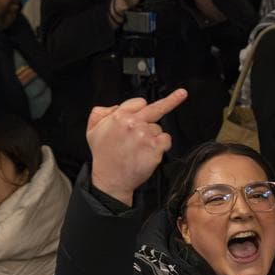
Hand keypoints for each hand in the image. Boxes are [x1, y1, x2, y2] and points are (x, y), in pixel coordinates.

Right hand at [88, 89, 188, 204]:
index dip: (140, 108)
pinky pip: (166, 140)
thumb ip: (101, 112)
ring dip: (153, 136)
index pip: (139, 102)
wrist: (111, 179)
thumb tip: (116, 107)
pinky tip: (149, 152)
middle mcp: (134, 124)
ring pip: (158, 128)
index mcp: (120, 117)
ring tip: (138, 148)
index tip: (149, 103)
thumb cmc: (104, 156)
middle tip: (182, 94)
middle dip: (172, 100)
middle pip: (156, 109)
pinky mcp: (155, 149)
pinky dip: (162, 145)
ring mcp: (146, 136)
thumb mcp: (92, 130)